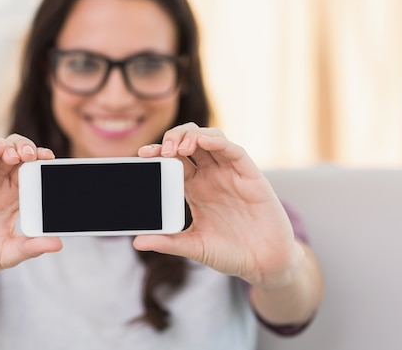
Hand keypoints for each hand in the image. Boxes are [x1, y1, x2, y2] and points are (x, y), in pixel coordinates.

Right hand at [0, 134, 62, 291]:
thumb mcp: (7, 254)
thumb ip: (30, 248)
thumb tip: (58, 245)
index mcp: (12, 197)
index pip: (30, 171)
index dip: (40, 162)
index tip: (51, 160)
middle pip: (14, 154)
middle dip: (27, 149)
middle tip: (36, 156)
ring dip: (8, 147)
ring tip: (18, 155)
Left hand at [134, 123, 303, 288]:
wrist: (264, 264)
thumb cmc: (231, 254)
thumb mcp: (195, 247)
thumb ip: (168, 243)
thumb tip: (137, 242)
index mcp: (195, 188)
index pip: (173, 161)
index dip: (159, 153)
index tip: (143, 155)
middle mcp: (212, 176)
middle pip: (189, 142)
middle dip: (174, 139)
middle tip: (162, 151)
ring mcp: (231, 173)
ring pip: (210, 138)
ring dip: (193, 136)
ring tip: (180, 148)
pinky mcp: (250, 175)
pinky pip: (233, 150)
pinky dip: (218, 141)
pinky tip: (203, 142)